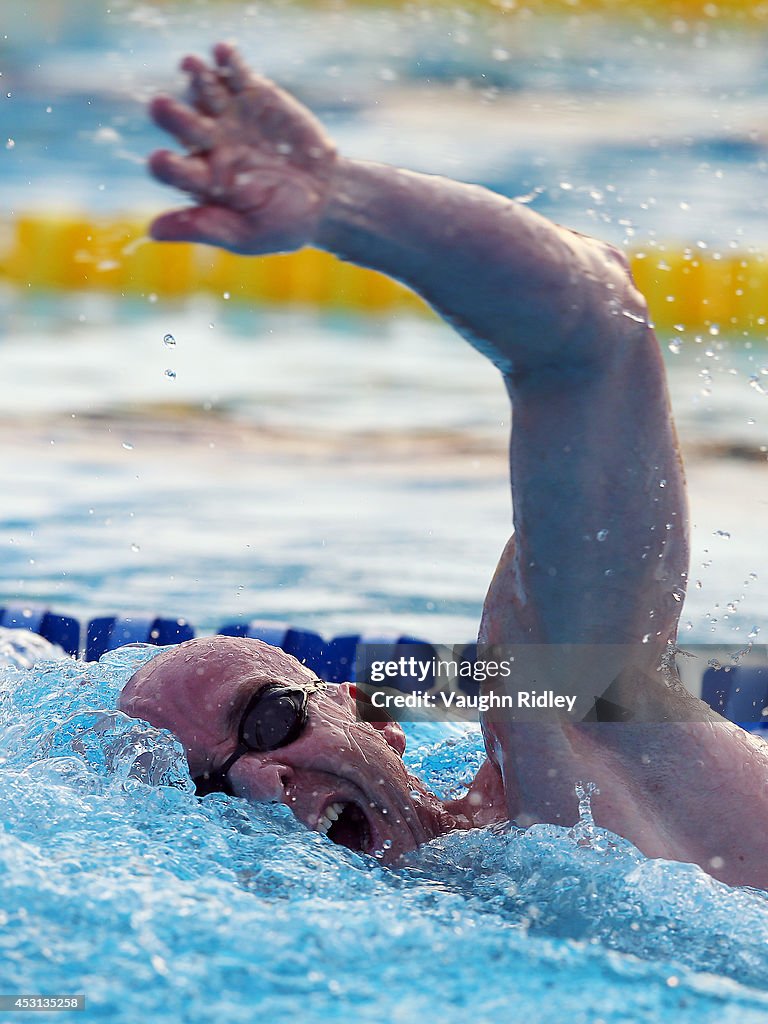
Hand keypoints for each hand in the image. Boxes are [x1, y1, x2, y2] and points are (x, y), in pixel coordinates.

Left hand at [148, 43, 336, 253]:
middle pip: (183, 125)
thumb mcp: (246, 235)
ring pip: (204, 91)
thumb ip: (203, 226)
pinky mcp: (253, 94)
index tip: (160, 160)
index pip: (174, 170)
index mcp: (202, 180)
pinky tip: (222, 52)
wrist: (325, 197)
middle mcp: (208, 144)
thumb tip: (152, 231)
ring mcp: (229, 117)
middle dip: (172, 115)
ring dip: (196, 78)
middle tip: (159, 106)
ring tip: (191, 66)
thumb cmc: (282, 224)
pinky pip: (236, 73)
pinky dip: (229, 61)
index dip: (166, 166)